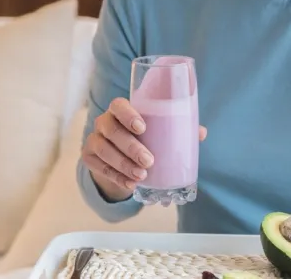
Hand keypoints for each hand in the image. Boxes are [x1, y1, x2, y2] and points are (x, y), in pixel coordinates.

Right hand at [82, 97, 206, 201]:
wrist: (122, 156)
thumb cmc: (145, 138)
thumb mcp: (159, 131)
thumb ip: (178, 129)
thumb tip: (201, 133)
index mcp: (121, 110)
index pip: (118, 105)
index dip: (128, 114)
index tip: (142, 128)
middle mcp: (104, 122)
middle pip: (111, 130)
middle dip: (130, 146)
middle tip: (149, 160)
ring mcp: (93, 139)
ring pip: (104, 149)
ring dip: (123, 164)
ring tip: (142, 175)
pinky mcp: (89, 158)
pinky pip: (99, 167)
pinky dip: (116, 177)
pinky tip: (131, 184)